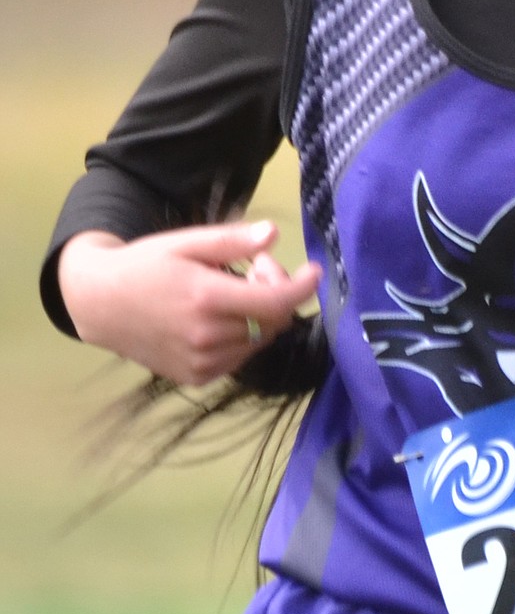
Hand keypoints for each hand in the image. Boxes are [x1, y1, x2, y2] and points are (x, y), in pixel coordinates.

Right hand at [56, 220, 321, 385]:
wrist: (100, 305)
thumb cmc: (145, 265)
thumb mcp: (186, 243)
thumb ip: (232, 241)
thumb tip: (273, 236)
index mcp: (206, 298)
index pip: (276, 301)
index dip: (301, 287)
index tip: (314, 272)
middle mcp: (206, 336)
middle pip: (273, 321)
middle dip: (275, 293)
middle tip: (254, 269)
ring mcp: (201, 362)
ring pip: (259, 341)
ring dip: (259, 317)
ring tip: (231, 292)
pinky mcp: (196, 377)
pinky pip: (239, 357)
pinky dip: (241, 337)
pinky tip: (218, 318)